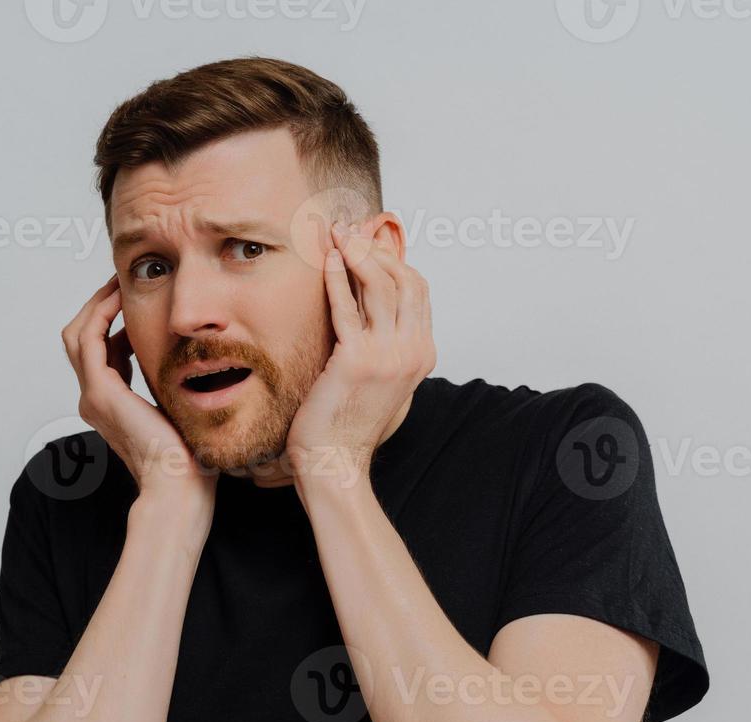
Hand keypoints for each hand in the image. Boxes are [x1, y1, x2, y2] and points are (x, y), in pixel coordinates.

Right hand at [61, 275, 216, 510]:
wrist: (179, 485)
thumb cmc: (189, 458)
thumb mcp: (179, 408)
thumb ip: (173, 383)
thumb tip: (191, 361)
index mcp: (110, 404)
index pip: (100, 350)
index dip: (113, 322)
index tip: (134, 301)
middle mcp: (95, 399)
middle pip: (80, 338)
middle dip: (99, 306)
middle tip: (121, 283)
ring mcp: (93, 396)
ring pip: (78, 334)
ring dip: (97, 304)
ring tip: (119, 284)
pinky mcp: (101, 392)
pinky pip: (90, 338)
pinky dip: (101, 314)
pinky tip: (121, 300)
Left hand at [285, 220, 436, 487]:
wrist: (335, 462)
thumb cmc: (347, 423)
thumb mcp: (379, 378)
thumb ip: (382, 343)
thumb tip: (366, 307)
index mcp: (423, 354)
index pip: (417, 290)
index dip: (393, 259)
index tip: (366, 242)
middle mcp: (413, 351)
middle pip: (405, 279)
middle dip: (376, 247)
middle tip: (349, 229)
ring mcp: (389, 356)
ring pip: (382, 285)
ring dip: (359, 253)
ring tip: (336, 234)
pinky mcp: (357, 360)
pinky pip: (348, 307)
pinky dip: (338, 277)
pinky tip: (327, 260)